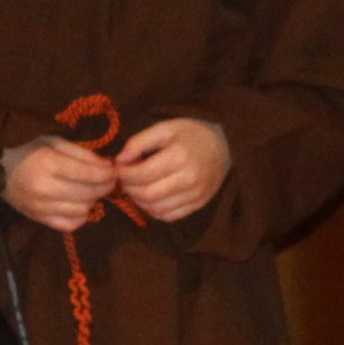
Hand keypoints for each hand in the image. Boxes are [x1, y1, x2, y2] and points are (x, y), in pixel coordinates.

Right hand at [5, 135, 121, 233]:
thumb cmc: (28, 151)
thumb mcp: (54, 142)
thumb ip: (81, 154)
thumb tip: (107, 167)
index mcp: (48, 163)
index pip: (89, 174)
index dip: (108, 174)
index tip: (114, 171)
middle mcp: (46, 188)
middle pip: (89, 194)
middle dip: (104, 187)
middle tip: (107, 181)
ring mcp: (42, 207)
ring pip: (83, 210)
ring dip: (92, 201)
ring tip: (90, 191)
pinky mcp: (40, 220)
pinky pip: (71, 225)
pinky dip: (80, 216)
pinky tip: (78, 205)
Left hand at [111, 115, 230, 220]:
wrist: (224, 145)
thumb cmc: (191, 134)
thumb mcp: (165, 128)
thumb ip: (139, 142)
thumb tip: (119, 160)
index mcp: (179, 156)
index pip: (142, 174)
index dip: (124, 174)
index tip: (118, 169)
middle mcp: (189, 179)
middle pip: (148, 195)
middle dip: (129, 189)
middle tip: (124, 181)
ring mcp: (196, 195)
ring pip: (156, 209)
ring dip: (139, 202)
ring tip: (135, 189)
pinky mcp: (199, 204)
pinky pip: (169, 216)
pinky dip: (154, 211)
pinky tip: (150, 198)